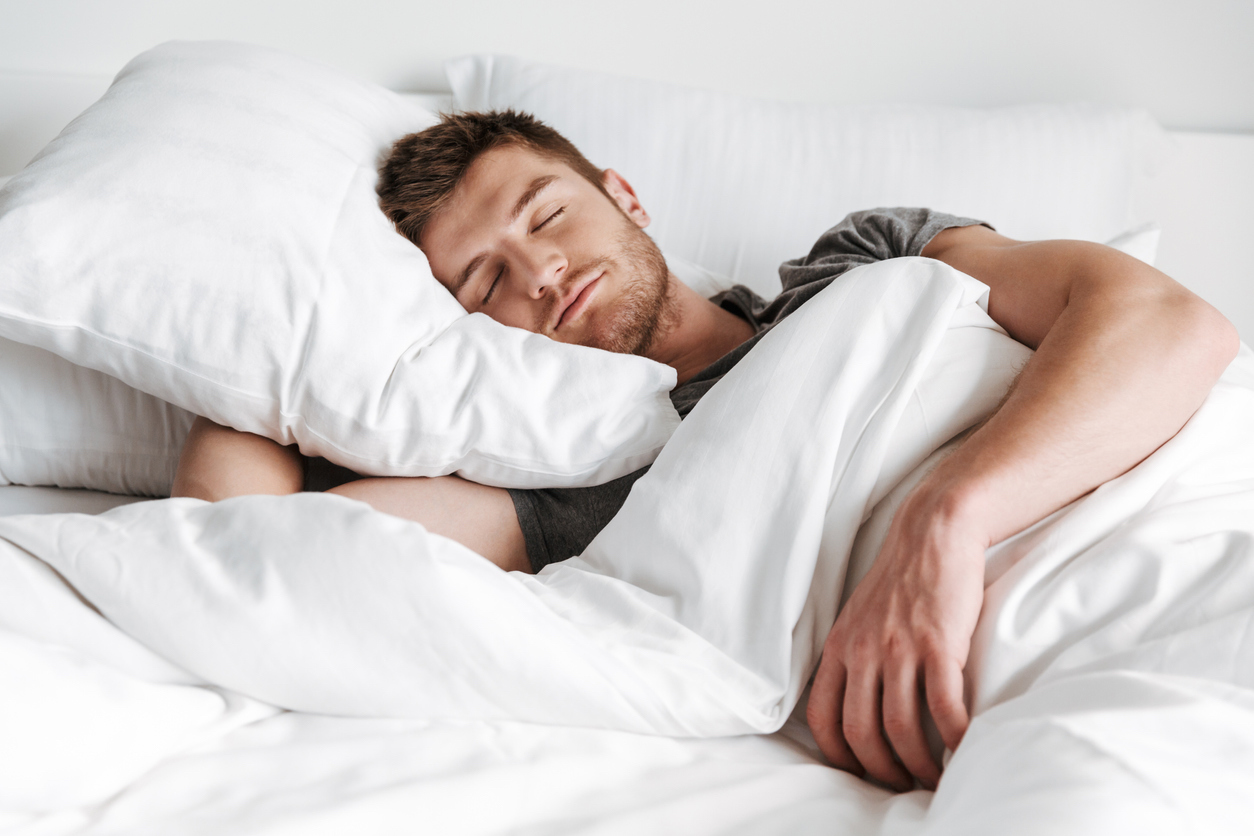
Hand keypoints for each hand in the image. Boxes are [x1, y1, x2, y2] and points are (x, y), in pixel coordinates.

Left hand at [807, 487, 985, 790]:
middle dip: (881, 770)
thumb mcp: (858, 615)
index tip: (860, 771)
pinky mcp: (938, 644)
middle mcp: (863, 651)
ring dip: (918, 764)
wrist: (933, 531)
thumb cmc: (900, 577)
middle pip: (861, 732)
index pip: (822, 717)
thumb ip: (852, 655)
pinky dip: (954, 738)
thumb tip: (854, 701)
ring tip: (933, 776)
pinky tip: (963, 748)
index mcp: (839, 647)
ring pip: (901, 728)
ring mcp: (899, 648)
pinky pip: (944, 707)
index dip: (839, 756)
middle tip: (901, 784)